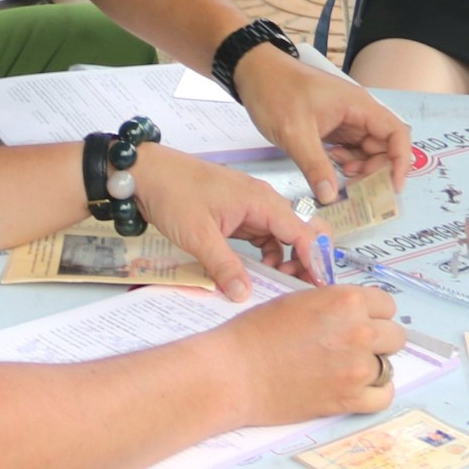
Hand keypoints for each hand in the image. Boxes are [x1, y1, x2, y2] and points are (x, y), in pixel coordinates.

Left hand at [132, 144, 313, 301]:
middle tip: (297, 287)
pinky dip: (266, 255)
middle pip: (299, 232)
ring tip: (276, 284)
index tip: (319, 285)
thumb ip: (225, 266)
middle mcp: (262, 202)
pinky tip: (256, 272)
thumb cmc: (174, 193)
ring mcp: (251, 208)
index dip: (315, 259)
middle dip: (305, 259)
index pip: (303, 232)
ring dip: (285, 260)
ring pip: (281, 237)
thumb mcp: (199, 235)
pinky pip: (262, 237)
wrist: (148, 174)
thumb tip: (245, 294)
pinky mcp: (238, 215)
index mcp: (261, 201)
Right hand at [207, 283, 406, 428]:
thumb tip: (353, 313)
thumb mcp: (301, 300)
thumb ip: (335, 305)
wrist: (234, 372)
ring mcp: (357, 367)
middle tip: (354, 346)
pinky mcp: (348, 399)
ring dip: (374, 366)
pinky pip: (383, 397)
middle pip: (394, 335)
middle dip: (378, 339)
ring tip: (348, 368)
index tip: (361, 321)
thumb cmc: (257, 332)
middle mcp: (359, 331)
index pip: (386, 305)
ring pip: (389, 365)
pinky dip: (375, 393)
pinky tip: (357, 389)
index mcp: (346, 301)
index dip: (372, 313)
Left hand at [232, 48, 413, 203]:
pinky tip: (329, 172)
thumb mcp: (295, 133)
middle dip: (376, 171)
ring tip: (342, 184)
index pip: (396, 133)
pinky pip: (350, 148)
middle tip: (359, 192)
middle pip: (383, 146)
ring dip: (360, 169)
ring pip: (367, 149)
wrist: (254, 72)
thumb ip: (315, 166)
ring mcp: (345, 119)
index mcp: (359, 106)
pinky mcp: (332, 126)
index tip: (392, 187)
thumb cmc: (276, 93)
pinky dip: (345, 163)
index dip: (401, 161)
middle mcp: (358, 112)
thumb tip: (331, 197)